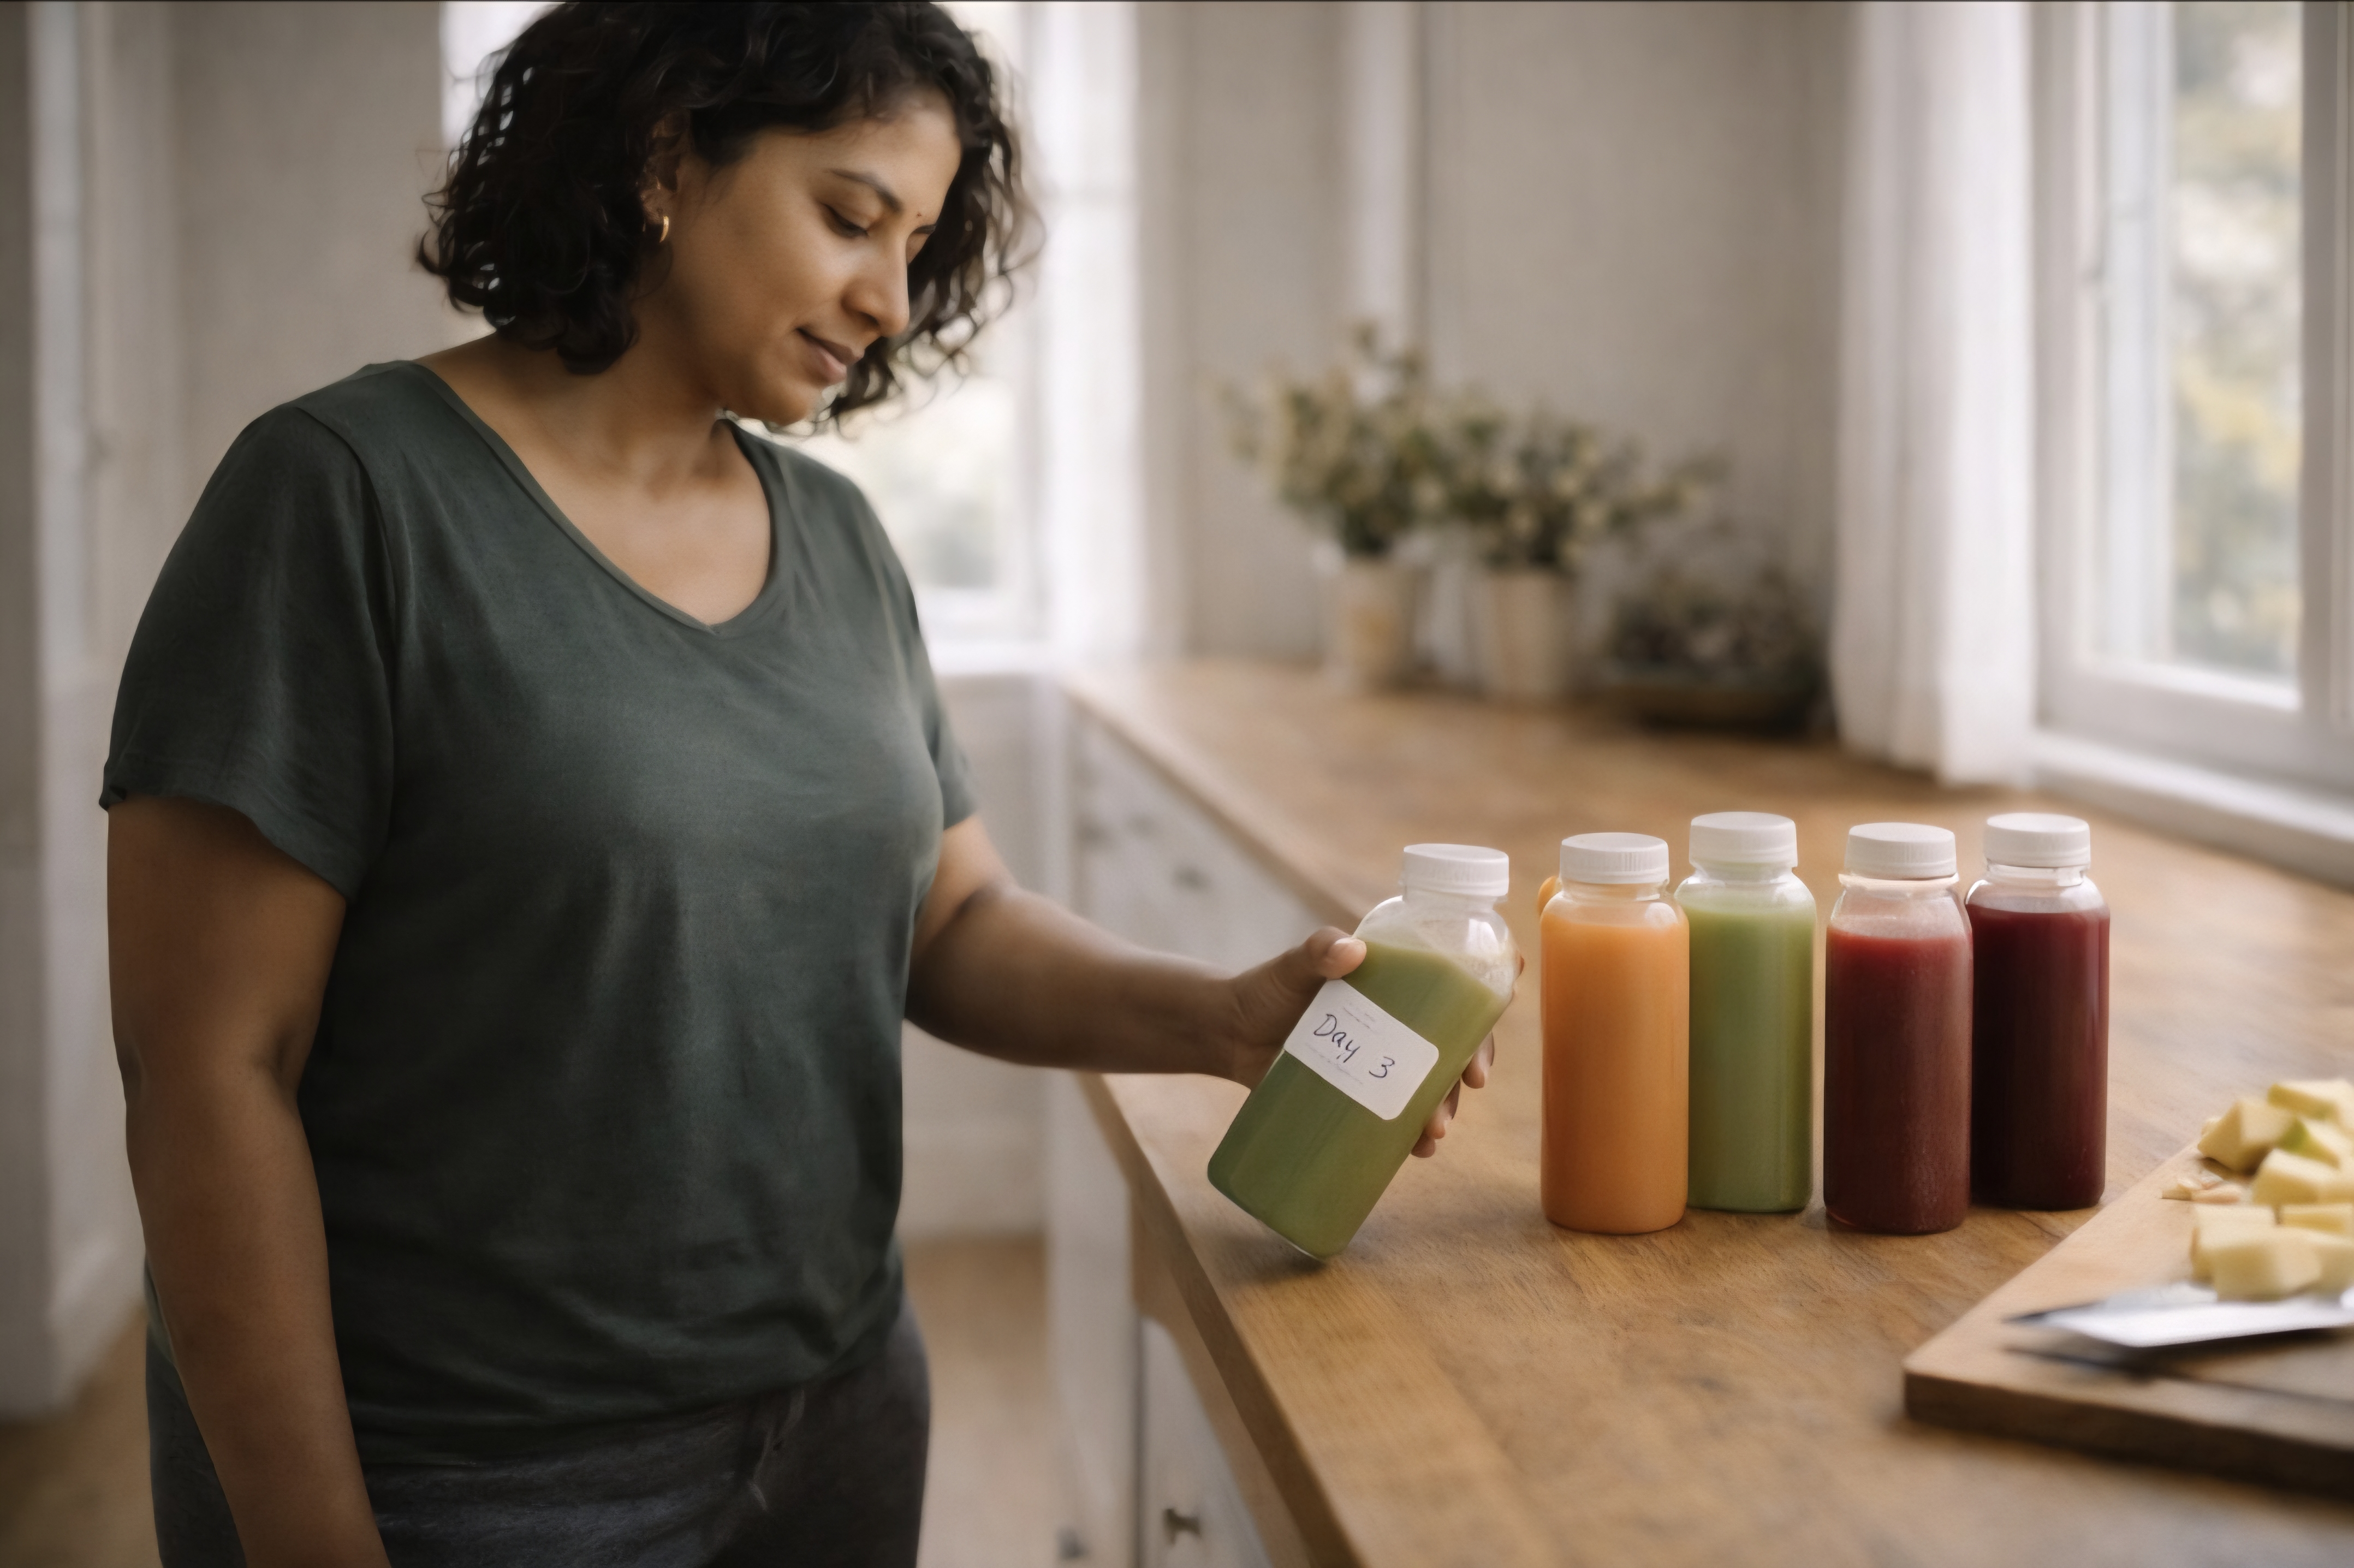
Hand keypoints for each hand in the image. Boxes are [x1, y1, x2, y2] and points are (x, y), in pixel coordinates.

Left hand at [1222, 928, 1514, 1158]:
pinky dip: (1413, 1136)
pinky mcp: (1362, 1095)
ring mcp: (1383, 1063)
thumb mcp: (1292, 966)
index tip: (1503, 1006)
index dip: (1486, 995)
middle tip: (1469, 1086)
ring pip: (1432, 1085)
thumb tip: (1349, 951)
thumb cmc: (1266, 990)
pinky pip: (1399, 1117)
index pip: (1454, 986)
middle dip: (1470, 1065)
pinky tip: (1418, 1150)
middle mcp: (1399, 1024)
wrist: (1229, 1036)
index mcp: (1396, 984)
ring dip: (1445, 1107)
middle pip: (1454, 1043)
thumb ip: (1317, 950)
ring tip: (1434, 1130)